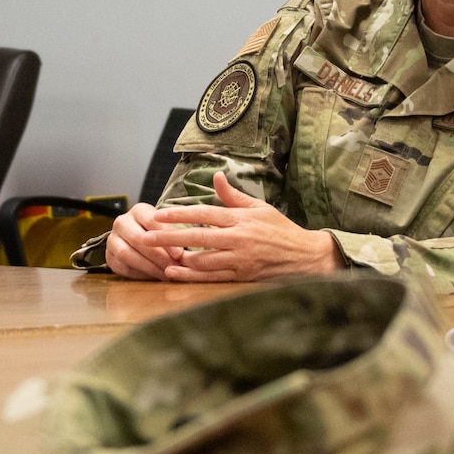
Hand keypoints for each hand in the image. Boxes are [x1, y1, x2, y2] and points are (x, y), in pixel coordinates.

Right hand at [105, 202, 183, 279]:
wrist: (139, 241)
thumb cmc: (159, 233)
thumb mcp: (167, 229)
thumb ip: (173, 236)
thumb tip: (181, 255)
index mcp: (138, 211)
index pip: (151, 221)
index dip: (165, 237)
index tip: (179, 253)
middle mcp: (122, 222)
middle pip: (137, 238)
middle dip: (157, 255)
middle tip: (172, 266)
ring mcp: (112, 240)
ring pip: (127, 254)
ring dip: (148, 266)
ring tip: (165, 275)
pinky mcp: (109, 257)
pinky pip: (122, 267)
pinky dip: (139, 274)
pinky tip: (153, 277)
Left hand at [119, 173, 340, 283]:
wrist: (306, 257)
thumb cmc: (281, 230)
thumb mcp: (259, 208)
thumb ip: (233, 195)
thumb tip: (216, 176)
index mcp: (240, 218)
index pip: (204, 213)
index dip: (179, 214)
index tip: (157, 214)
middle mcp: (238, 238)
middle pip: (197, 236)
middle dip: (169, 237)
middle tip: (146, 237)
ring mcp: (240, 259)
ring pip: (202, 259)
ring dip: (177, 258)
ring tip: (156, 255)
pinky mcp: (242, 276)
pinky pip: (211, 277)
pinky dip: (191, 275)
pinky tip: (174, 272)